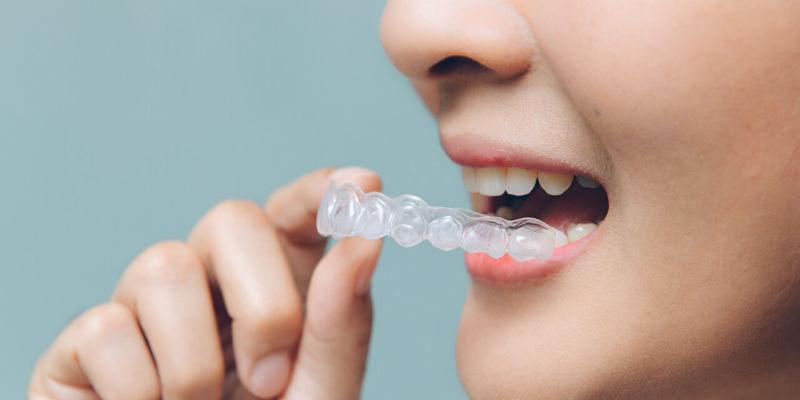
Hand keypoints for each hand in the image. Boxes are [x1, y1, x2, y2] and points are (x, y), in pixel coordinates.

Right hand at [28, 167, 382, 398]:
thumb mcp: (317, 394)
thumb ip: (339, 326)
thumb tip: (365, 241)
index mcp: (276, 287)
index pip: (295, 215)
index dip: (322, 193)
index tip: (362, 184)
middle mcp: (212, 283)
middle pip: (230, 218)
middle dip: (262, 302)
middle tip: (270, 382)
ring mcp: (145, 307)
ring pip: (163, 265)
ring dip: (195, 362)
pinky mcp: (85, 345)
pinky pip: (104, 329)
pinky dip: (139, 392)